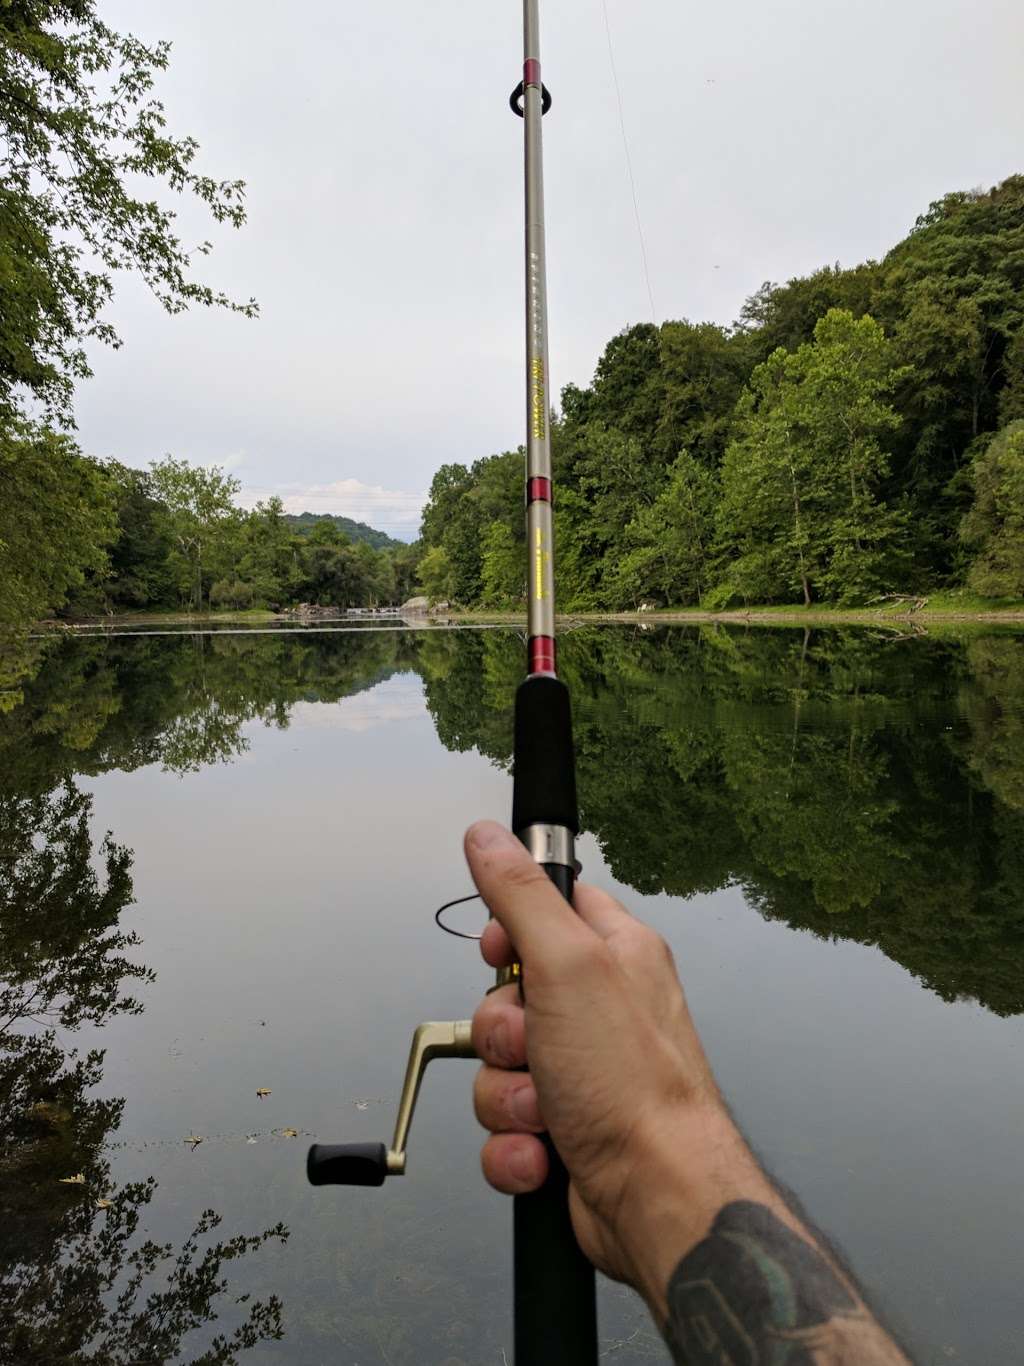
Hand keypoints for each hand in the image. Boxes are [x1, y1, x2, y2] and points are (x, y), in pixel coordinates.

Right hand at [465, 821, 770, 1311]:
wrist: (656, 1196)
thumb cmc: (634, 1084)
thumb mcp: (568, 964)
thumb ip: (522, 896)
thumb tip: (489, 835)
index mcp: (616, 955)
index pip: (549, 909)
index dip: (511, 932)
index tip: (503, 954)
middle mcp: (600, 1011)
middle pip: (505, 998)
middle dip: (500, 1034)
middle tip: (533, 1045)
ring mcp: (581, 1075)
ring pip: (497, 1068)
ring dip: (507, 1098)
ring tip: (547, 1111)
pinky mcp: (564, 1132)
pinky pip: (503, 1128)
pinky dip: (514, 1146)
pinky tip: (545, 1153)